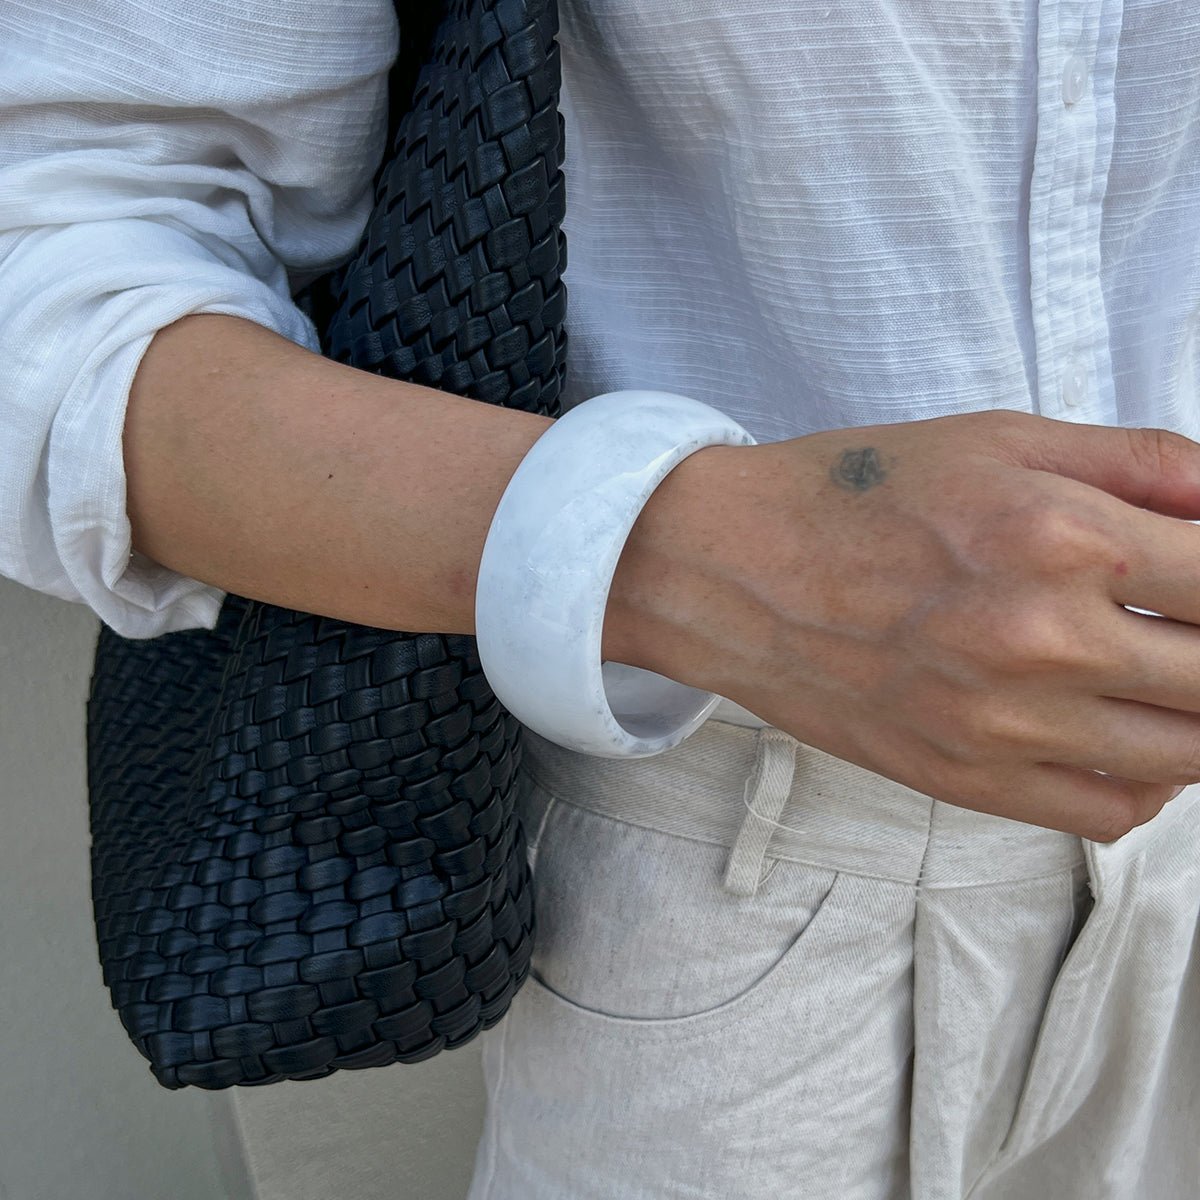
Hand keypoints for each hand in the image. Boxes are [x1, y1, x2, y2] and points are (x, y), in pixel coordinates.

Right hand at [606, 409, 1199, 841]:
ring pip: (1188, 754)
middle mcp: (1047, 644)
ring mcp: (1007, 726)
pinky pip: (1113, 810)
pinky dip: (1152, 780)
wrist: (732, 571)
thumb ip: (1144, 464)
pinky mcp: (968, 780)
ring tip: (1171, 669)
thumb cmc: (854, 496)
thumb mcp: (1000, 439)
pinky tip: (1128, 730)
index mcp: (1064, 539)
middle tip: (1186, 620)